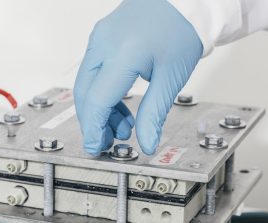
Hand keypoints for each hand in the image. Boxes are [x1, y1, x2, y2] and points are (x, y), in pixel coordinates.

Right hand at [74, 0, 202, 155]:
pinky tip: (120, 107)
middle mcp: (104, 44)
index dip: (94, 129)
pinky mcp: (101, 38)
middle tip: (109, 142)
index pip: (97, 100)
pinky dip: (102, 92)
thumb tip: (147, 143)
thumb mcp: (171, 78)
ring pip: (87, 84)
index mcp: (123, 53)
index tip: (96, 148)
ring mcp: (99, 38)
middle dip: (94, 123)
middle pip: (85, 94)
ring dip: (100, 110)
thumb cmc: (181, 29)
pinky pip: (93, 71)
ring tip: (123, 128)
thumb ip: (154, 114)